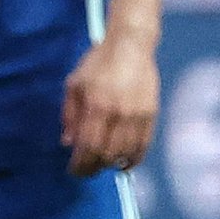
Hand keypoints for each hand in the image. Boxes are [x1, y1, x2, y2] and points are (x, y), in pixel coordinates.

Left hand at [62, 31, 159, 176]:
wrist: (130, 46)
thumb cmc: (97, 63)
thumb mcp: (74, 83)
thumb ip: (69, 114)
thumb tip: (67, 143)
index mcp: (96, 105)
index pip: (88, 146)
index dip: (80, 164)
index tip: (73, 171)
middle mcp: (119, 114)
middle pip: (107, 154)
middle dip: (93, 168)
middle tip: (85, 172)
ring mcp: (138, 116)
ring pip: (126, 153)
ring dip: (112, 165)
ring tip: (101, 166)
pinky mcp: (152, 116)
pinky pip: (144, 146)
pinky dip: (133, 159)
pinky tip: (123, 163)